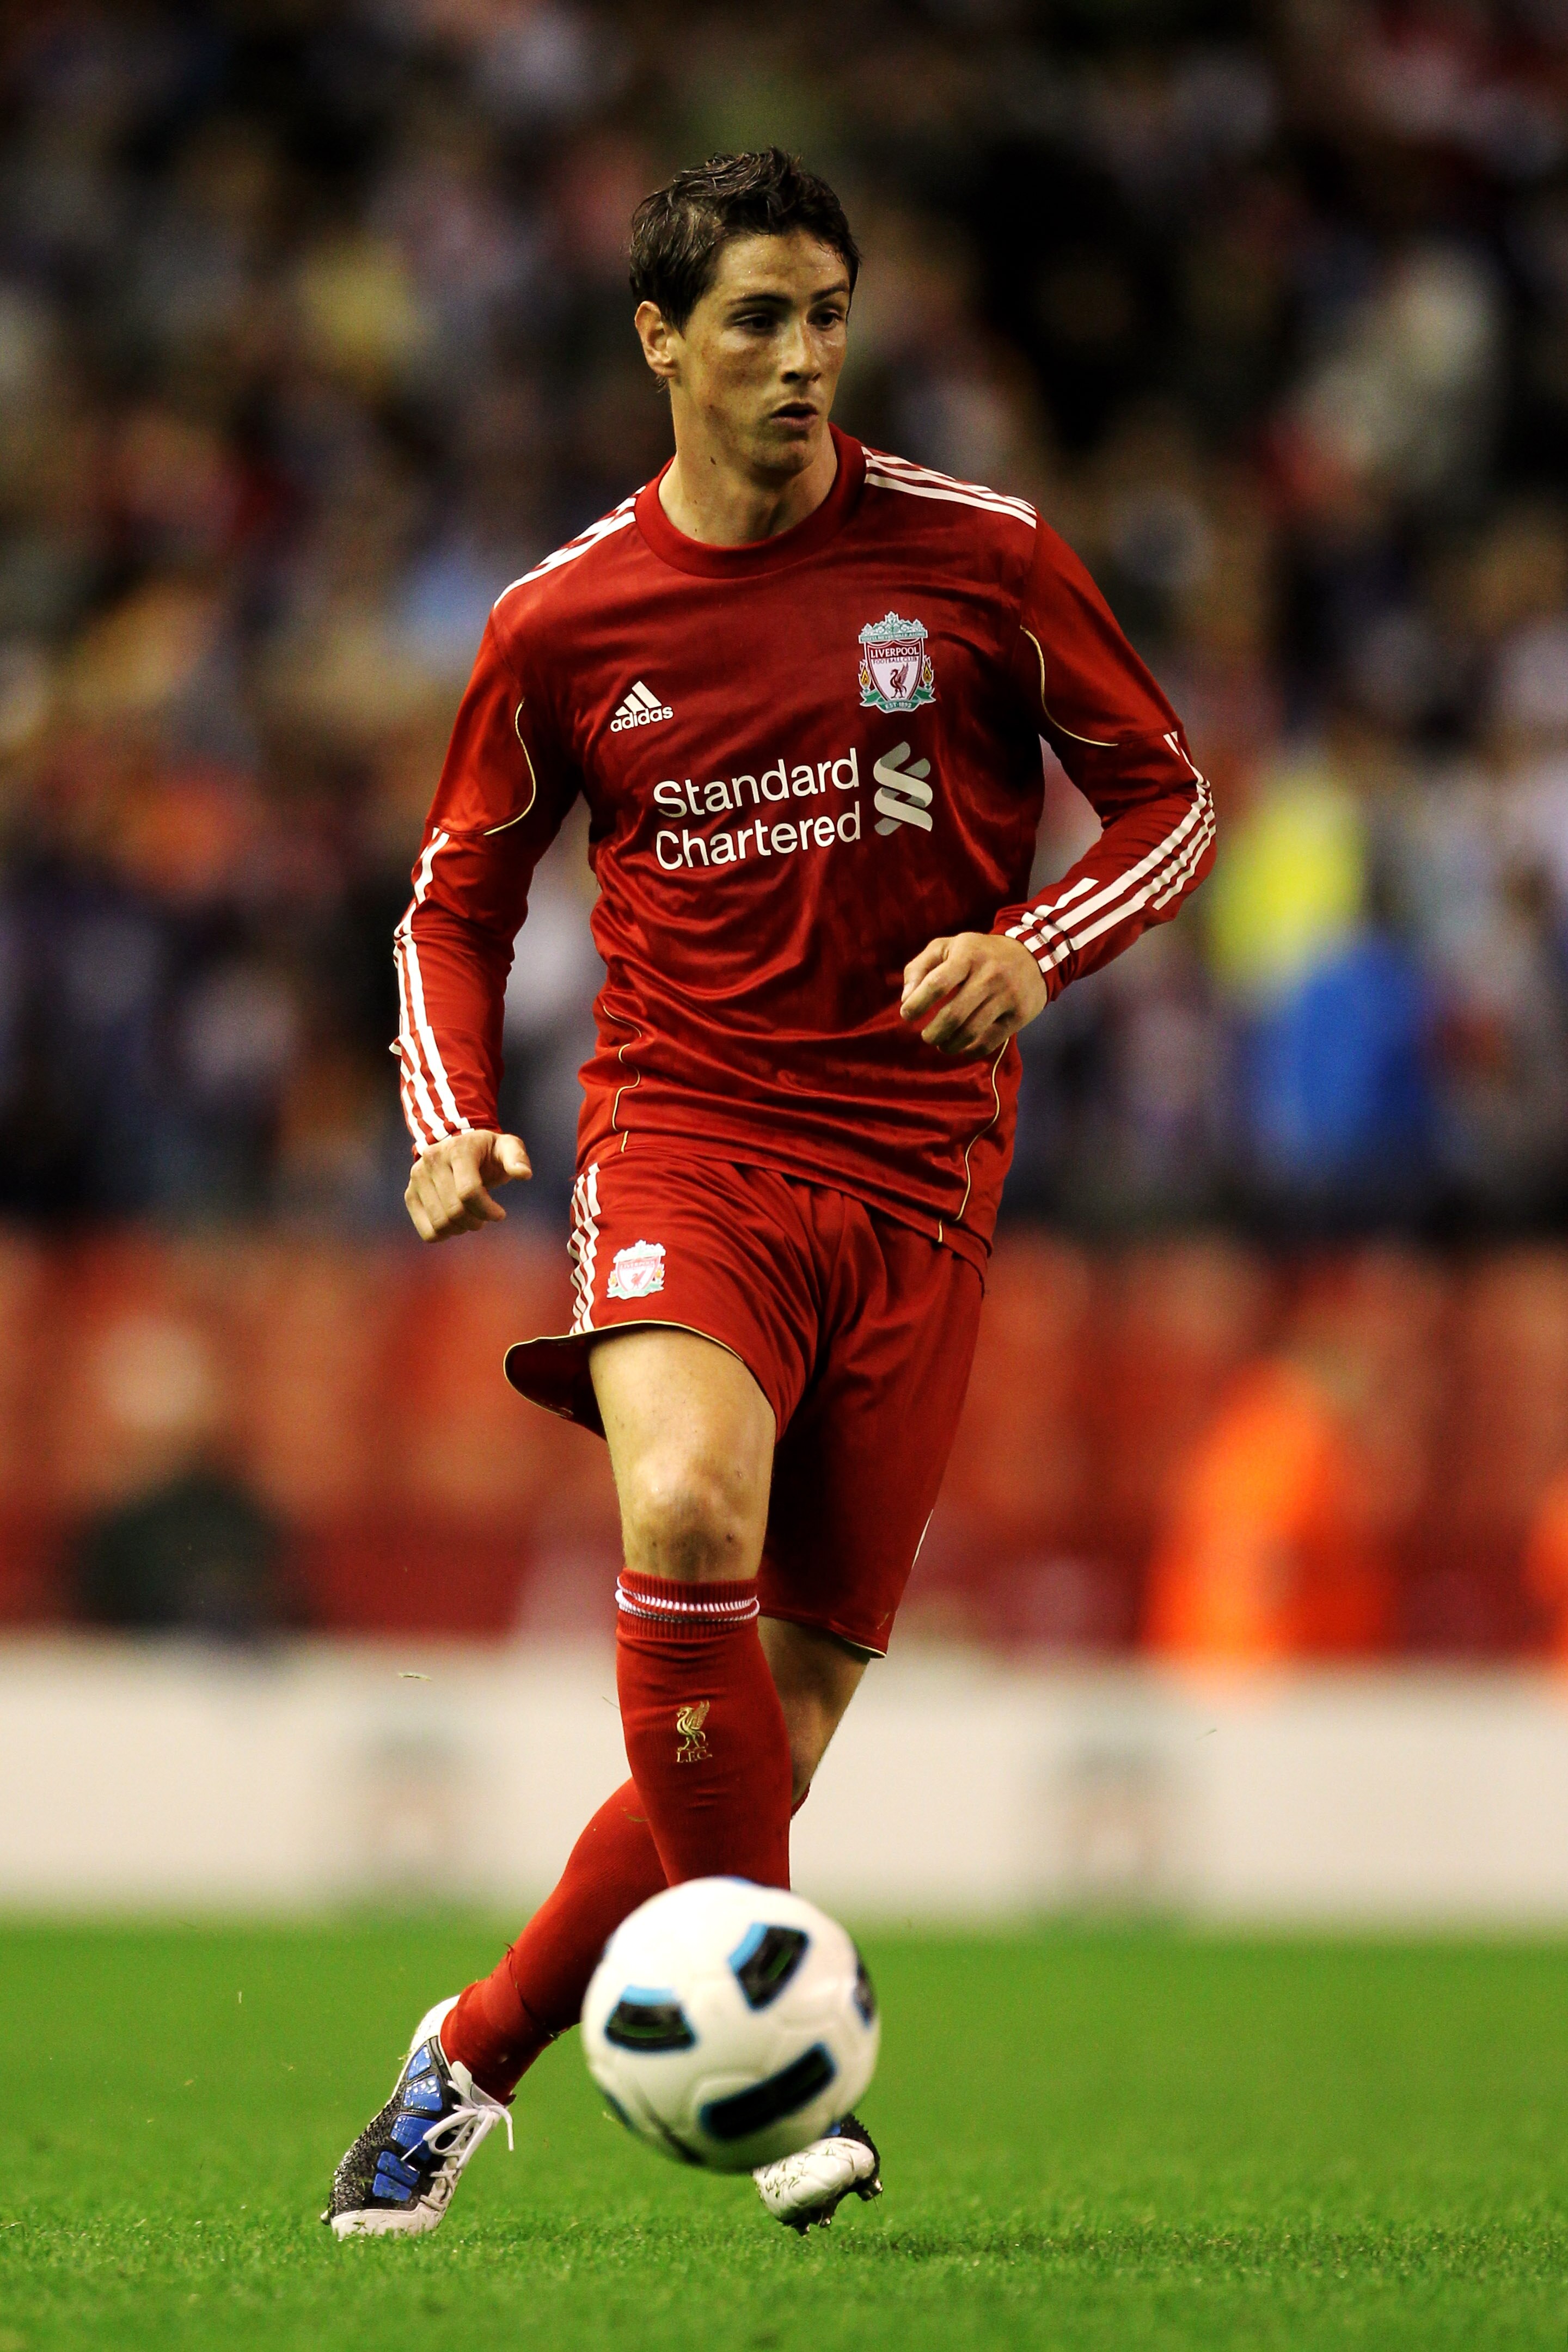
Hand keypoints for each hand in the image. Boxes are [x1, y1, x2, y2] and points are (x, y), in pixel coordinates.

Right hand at [404, 1130, 531, 1241]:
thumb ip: (517, 1158)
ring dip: (461, 1229)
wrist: (457, 1147)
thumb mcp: (507, 1147)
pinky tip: (455, 1225)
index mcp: (458, 1149)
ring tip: (471, 1219)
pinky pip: (426, 1231)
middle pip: (455, 1211)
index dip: (488, 1210)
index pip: (469, 1192)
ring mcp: (417, 1177)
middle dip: (476, 1221)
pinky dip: (444, 1235)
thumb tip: (523, 1174)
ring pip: (441, 1223)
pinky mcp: (410, 1194)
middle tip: (485, 1218)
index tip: (500, 1214)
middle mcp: (432, 1160)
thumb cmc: (488, 1152)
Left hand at [899, 932, 1047, 1056]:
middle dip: (933, 1033)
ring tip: (942, 1044)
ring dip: (949, 1045)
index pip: (936, 984)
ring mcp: (1006, 995)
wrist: (1032, 954)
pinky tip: (962, 1047)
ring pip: (970, 1032)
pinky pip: (989, 1042)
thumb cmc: (978, 953)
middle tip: (926, 1036)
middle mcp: (989, 974)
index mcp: (967, 955)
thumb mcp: (947, 947)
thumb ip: (920, 967)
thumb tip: (906, 998)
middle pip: (953, 1015)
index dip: (917, 1004)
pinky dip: (970, 1050)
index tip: (907, 1015)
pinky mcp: (1018, 1014)